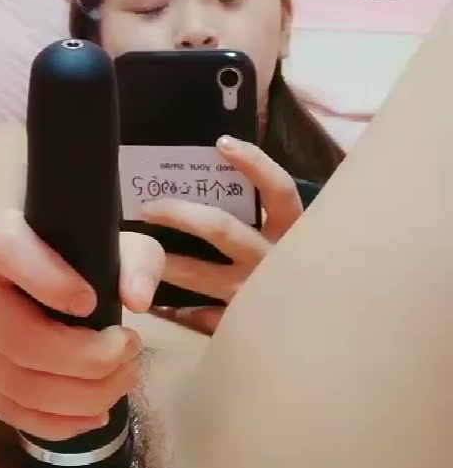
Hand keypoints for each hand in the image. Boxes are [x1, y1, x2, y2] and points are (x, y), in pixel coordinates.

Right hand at [0, 211, 164, 439]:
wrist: (28, 275)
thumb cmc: (71, 256)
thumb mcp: (113, 244)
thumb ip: (135, 260)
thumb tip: (136, 299)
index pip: (7, 251)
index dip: (48, 280)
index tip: (92, 303)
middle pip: (17, 338)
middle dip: (85, 358)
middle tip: (129, 351)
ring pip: (16, 383)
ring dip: (81, 395)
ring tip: (124, 380)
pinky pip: (8, 410)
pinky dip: (58, 422)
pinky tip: (94, 414)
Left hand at [139, 136, 302, 331]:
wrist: (330, 322)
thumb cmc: (305, 264)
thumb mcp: (296, 232)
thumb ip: (271, 206)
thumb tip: (226, 161)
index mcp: (293, 230)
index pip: (278, 189)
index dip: (254, 164)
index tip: (222, 143)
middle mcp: (275, 261)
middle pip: (222, 229)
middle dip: (180, 214)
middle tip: (148, 207)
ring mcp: (257, 295)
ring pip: (202, 276)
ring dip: (168, 264)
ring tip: (137, 253)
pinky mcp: (244, 324)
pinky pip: (204, 318)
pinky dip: (182, 312)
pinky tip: (160, 304)